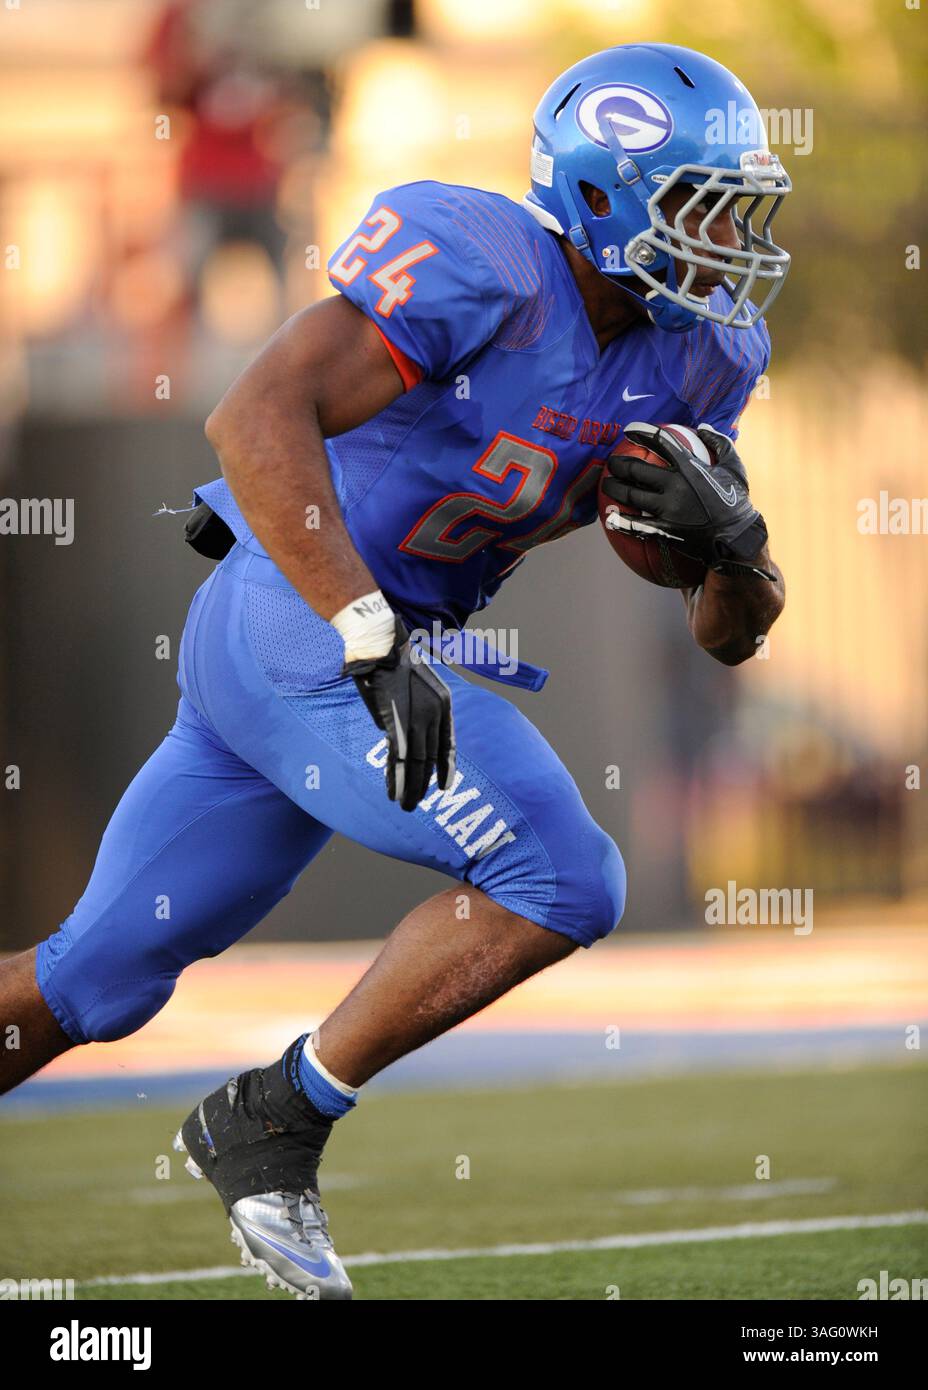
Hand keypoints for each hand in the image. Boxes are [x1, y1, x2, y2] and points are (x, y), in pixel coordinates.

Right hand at [344, 618, 455, 810]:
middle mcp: (435, 714)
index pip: (448, 743)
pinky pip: (400, 760)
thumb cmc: (391, 661)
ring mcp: (417, 720)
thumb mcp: (414, 684)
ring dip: (410, 788)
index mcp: (444, 704)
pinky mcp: (397, 725)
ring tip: (405, 806)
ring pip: (417, 764)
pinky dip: (396, 778)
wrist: (380, 646)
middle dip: (424, 784)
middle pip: (431, 758)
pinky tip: (393, 792)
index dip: (446, 767)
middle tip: (416, 804)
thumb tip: (397, 733)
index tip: (444, 786)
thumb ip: (413, 710)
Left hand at [602, 422, 773, 578]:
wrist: (737, 537)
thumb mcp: (735, 467)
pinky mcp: (664, 530)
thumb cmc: (737, 502)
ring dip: (614, 488)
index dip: (642, 433)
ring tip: (606, 485)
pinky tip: (609, 518)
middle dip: (618, 464)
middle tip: (611, 463)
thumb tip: (702, 427)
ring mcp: (668, 508)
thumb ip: (719, 443)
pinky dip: (621, 521)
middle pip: (637, 469)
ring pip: (631, 495)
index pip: (660, 443)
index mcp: (690, 467)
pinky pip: (637, 525)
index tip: (628, 430)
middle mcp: (675, 485)